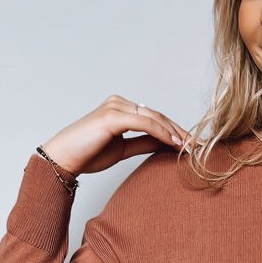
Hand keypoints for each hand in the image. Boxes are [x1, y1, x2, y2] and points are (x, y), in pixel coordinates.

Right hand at [40, 94, 189, 175]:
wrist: (63, 159)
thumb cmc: (87, 154)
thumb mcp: (123, 149)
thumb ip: (144, 143)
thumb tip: (167, 145)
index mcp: (120, 108)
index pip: (154, 117)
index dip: (174, 130)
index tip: (191, 145)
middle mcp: (118, 103)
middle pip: (157, 115)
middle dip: (180, 131)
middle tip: (198, 145)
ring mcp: (115, 107)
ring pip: (154, 118)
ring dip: (175, 132)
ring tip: (191, 147)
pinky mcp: (113, 116)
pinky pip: (145, 123)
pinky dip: (162, 133)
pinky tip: (175, 144)